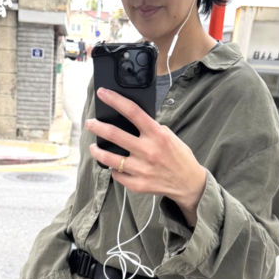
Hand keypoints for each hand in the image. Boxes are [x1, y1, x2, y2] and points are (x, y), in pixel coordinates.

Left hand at [86, 88, 206, 225]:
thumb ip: (151, 128)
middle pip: (114, 134)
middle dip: (97, 126)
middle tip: (89, 123)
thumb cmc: (178, 156)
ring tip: (93, 147)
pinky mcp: (138, 185)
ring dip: (97, 151)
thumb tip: (129, 121)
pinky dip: (115, 170)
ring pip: (109, 158)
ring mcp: (141, 169)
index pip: (133, 112)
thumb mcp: (169, 136)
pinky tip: (116, 166)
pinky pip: (117, 175)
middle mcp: (148, 151)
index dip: (115, 100)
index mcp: (157, 135)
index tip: (102, 93)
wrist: (189, 183)